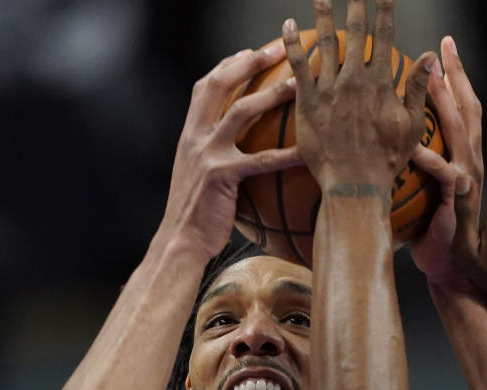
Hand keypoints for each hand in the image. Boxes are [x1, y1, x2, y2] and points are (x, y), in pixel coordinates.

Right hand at [159, 47, 300, 258]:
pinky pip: (260, 160)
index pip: (205, 85)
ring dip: (271, 94)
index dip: (228, 64)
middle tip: (279, 51)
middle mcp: (195, 136)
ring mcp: (206, 153)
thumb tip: (237, 149)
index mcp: (189, 133)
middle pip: (221, 83)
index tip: (251, 52)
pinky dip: (285, 154)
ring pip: (241, 111)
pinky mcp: (222, 175)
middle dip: (249, 61)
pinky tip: (306, 151)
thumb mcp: (198, 175)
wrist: (180, 241)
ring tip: (298, 85)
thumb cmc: (195, 214)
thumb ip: (212, 154)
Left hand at [283, 0, 434, 193]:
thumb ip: (419, 89)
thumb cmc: (385, 162)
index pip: (384, 36)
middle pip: (354, 31)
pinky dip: (292, 43)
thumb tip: (430, 56)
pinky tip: (288, 24)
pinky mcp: (308, 103)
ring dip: (323, 14)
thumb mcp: (412, 127)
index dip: (384, 9)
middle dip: (355, 3)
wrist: (354, 186)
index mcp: (381, 83)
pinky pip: (298, 66)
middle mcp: (354, 80)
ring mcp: (330, 89)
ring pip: (325, 41)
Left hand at [410, 36, 482, 287]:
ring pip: (460, 130)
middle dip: (457, 74)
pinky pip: (441, 172)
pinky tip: (414, 142)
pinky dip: (428, 156)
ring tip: (439, 74)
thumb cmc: (436, 235)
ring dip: (450, 101)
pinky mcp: (454, 200)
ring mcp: (465, 178)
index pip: (463, 108)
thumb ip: (422, 167)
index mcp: (465, 157)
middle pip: (466, 108)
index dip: (456, 77)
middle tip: (446, 43)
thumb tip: (397, 144)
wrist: (453, 270)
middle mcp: (469, 162)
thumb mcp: (430, 194)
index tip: (445, 47)